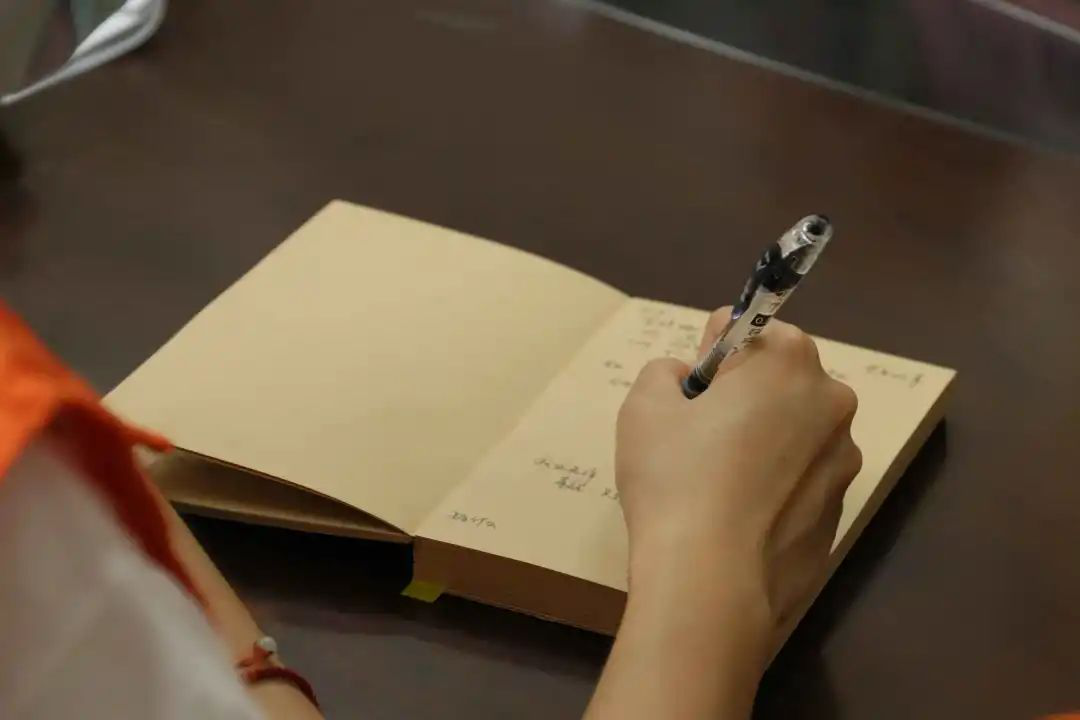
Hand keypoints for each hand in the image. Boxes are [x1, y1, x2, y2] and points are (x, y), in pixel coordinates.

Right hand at [616, 307, 860, 643]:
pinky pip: (799, 482)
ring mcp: (843, 463)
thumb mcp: (644, 406)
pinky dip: (773, 489)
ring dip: (760, 444)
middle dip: (742, 399)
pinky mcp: (839, 514)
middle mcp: (831, 403)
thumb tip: (688, 381)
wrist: (711, 584)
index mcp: (789, 362)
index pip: (748, 330)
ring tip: (715, 490)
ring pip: (791, 434)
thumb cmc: (676, 479)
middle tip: (696, 442)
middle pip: (777, 381)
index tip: (691, 397)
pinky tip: (736, 521)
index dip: (712, 360)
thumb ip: (665, 371)